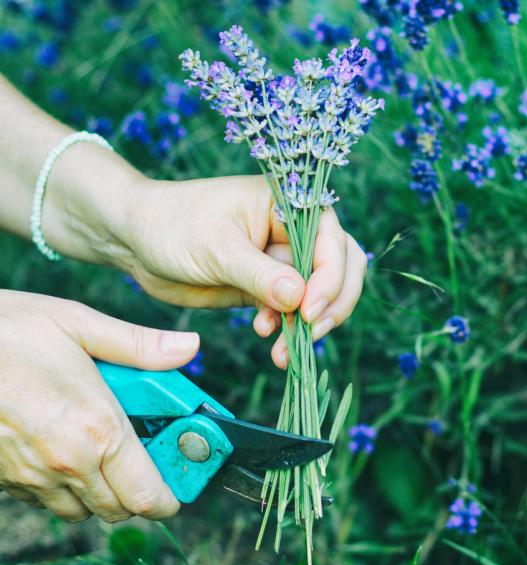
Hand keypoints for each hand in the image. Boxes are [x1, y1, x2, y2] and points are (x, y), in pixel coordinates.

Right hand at [0, 289, 198, 521]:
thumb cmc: (9, 331)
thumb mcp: (81, 326)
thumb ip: (142, 346)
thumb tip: (188, 347)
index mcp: (97, 428)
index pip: (147, 493)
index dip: (170, 496)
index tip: (181, 483)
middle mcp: (66, 462)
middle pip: (120, 507)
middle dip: (140, 488)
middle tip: (145, 451)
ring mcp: (32, 475)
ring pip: (83, 508)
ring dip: (103, 487)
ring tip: (105, 445)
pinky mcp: (6, 477)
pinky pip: (47, 499)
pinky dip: (66, 485)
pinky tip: (66, 445)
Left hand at [121, 175, 367, 368]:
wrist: (138, 242)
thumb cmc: (173, 224)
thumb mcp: (217, 247)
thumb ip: (260, 274)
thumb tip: (301, 299)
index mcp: (289, 205)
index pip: (332, 243)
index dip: (330, 280)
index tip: (309, 312)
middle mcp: (293, 231)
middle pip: (340, 269)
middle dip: (331, 305)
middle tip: (310, 333)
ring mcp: (280, 261)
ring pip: (318, 296)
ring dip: (307, 325)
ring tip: (282, 350)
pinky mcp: (266, 288)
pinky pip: (291, 311)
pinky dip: (286, 328)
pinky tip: (263, 332)